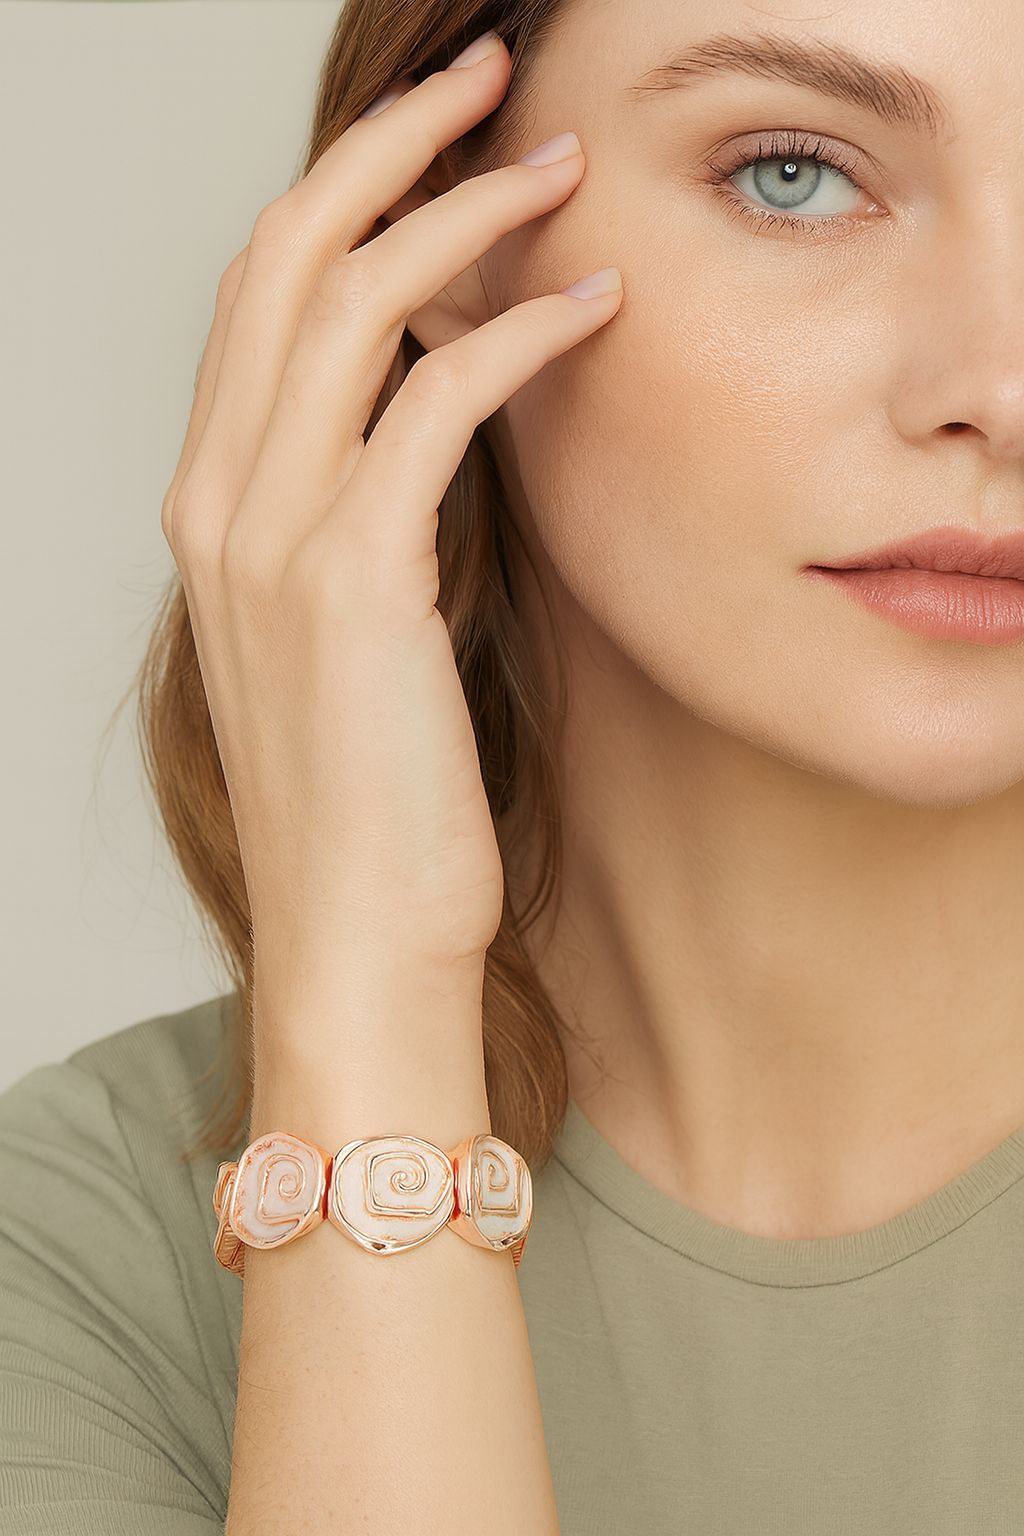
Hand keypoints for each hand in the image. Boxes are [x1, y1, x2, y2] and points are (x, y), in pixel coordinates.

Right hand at [159, 35, 622, 997]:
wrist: (356, 933)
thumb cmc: (369, 797)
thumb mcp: (344, 634)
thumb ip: (365, 513)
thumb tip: (435, 412)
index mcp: (209, 507)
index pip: (257, 298)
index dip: (345, 197)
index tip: (438, 145)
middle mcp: (216, 501)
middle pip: (287, 259)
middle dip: (391, 149)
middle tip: (492, 89)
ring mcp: (270, 537)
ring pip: (352, 304)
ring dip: (464, 213)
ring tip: (561, 171)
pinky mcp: (351, 579)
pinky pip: (435, 402)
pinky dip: (517, 334)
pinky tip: (587, 308)